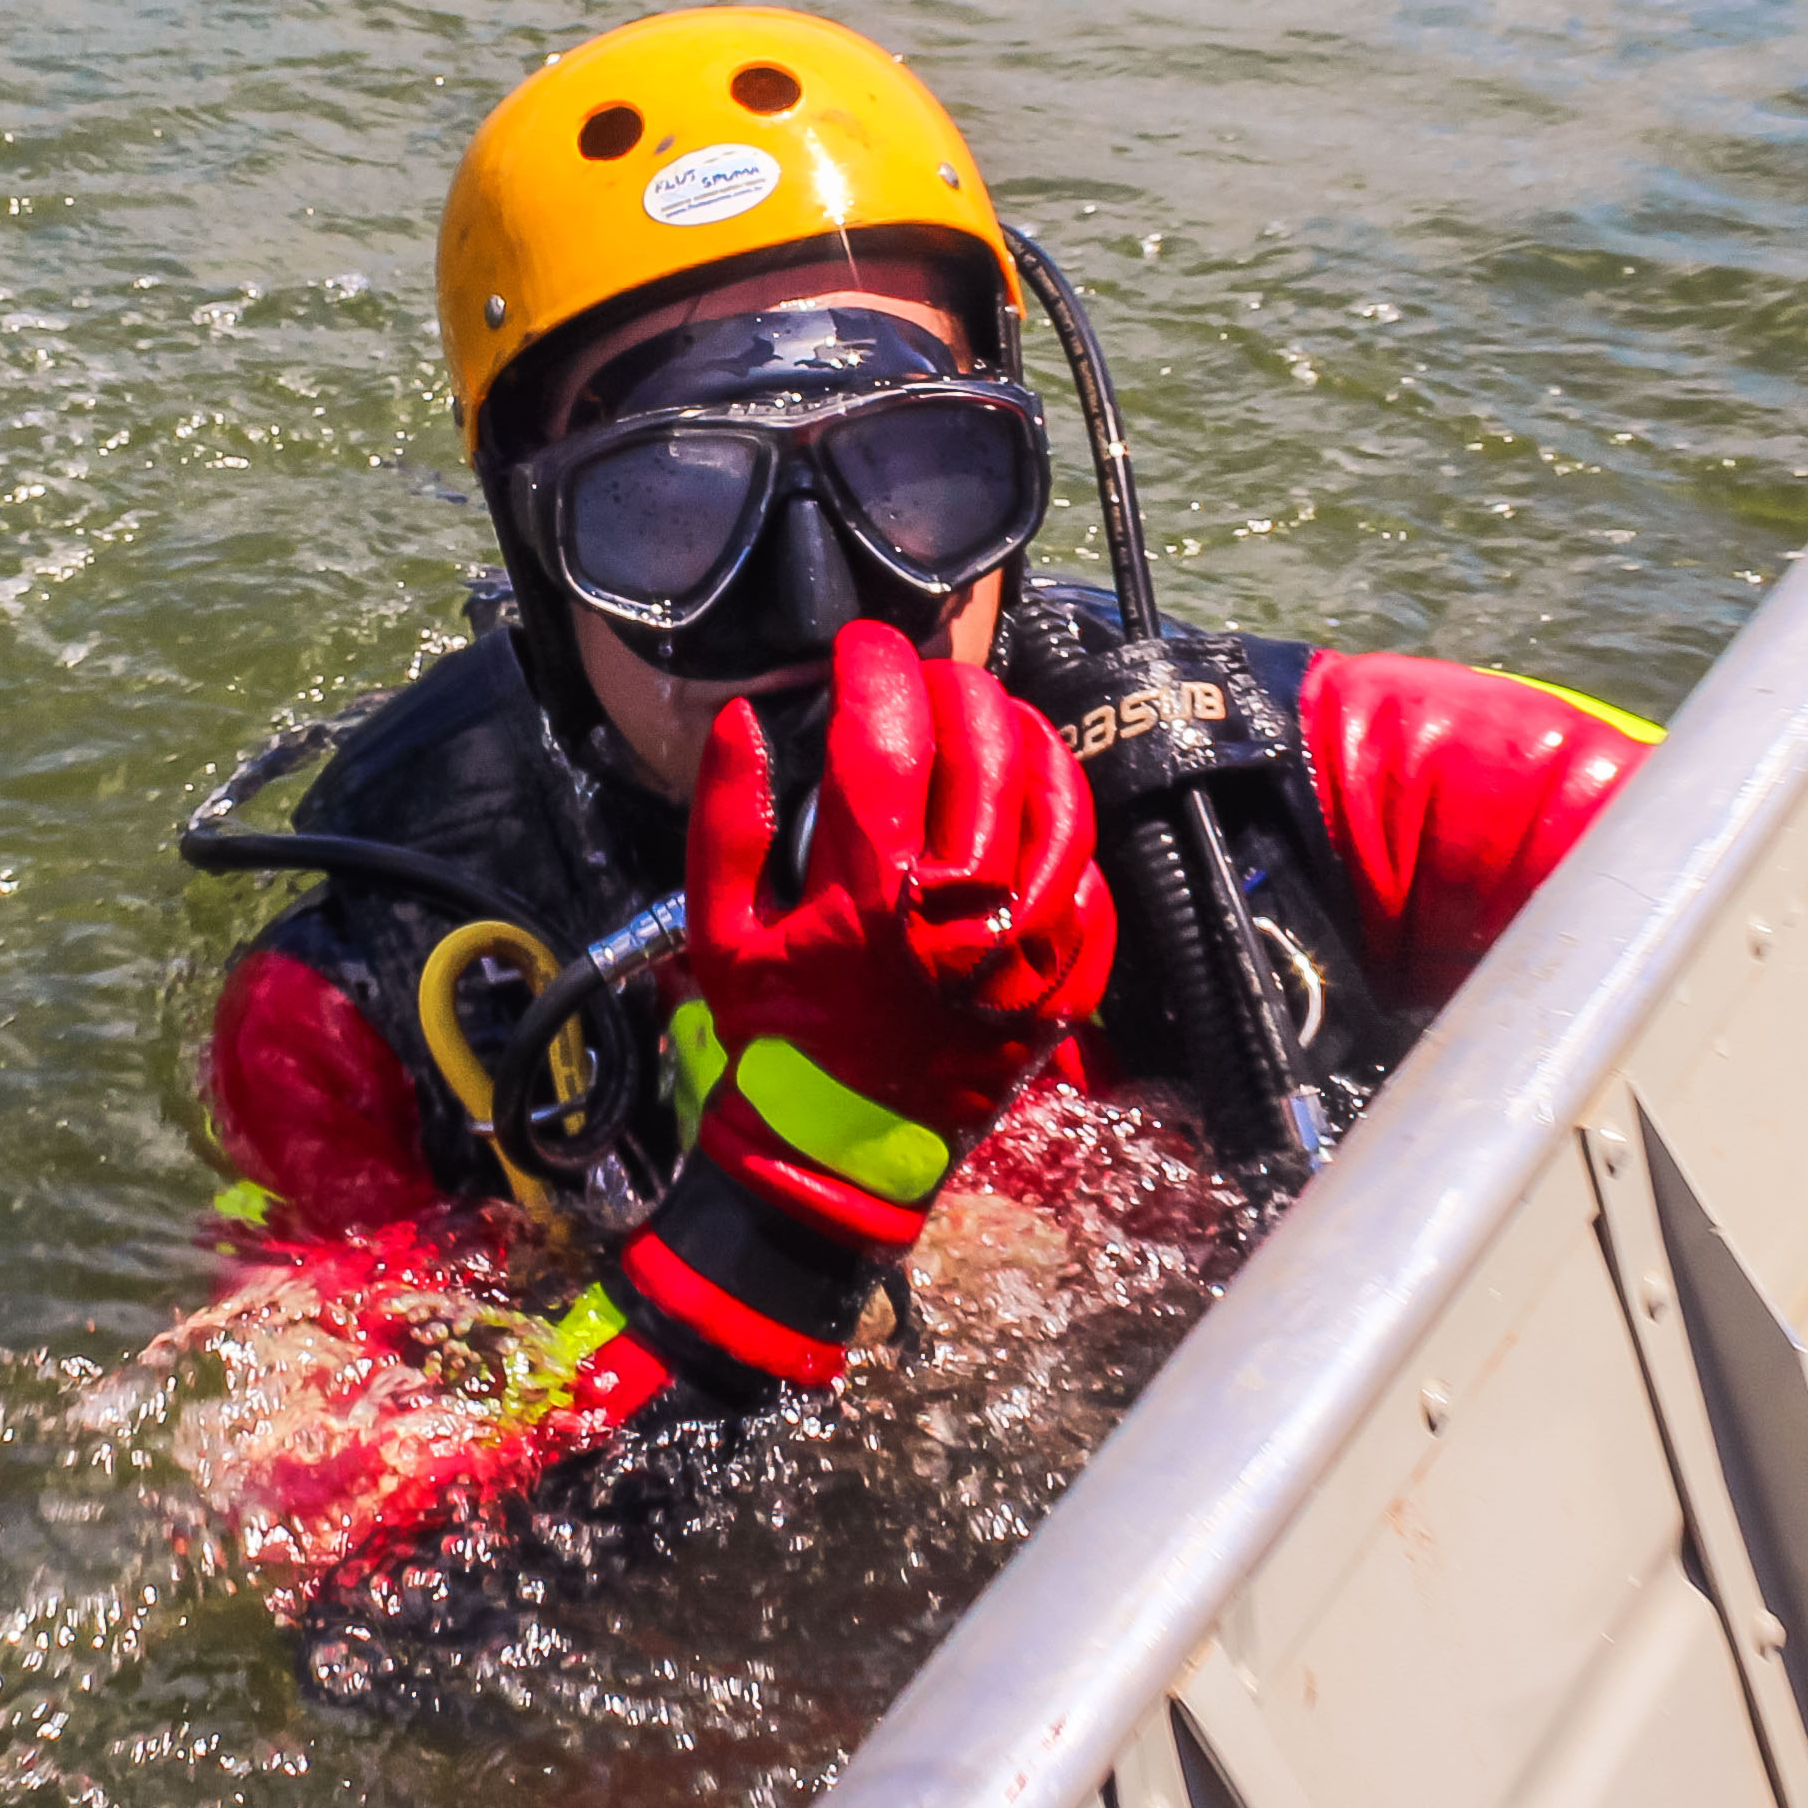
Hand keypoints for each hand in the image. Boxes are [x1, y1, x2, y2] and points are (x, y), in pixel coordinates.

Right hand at [685, 619, 1114, 1227]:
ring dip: (1028, 739)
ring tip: (994, 720)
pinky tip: (1036, 810)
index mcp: (869, 891)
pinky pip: (1090, 882)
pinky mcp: (1059, 985)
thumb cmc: (773, 1042)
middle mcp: (958, 912)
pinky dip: (1067, 832)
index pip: (884, 734)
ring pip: (1058, 802)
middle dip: (952, 686)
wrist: (833, 1161)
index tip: (862, 646)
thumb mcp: (718, 930)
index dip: (875, 666)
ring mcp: (1022, 950)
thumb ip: (727, 819)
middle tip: (923, 677)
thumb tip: (742, 719)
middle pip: (984, 749)